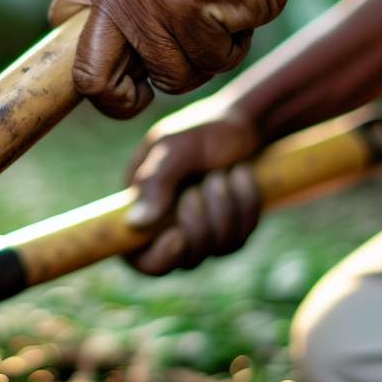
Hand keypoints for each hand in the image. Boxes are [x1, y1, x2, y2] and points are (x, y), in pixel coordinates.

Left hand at [49, 0, 298, 118]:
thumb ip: (120, 18)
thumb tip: (95, 81)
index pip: (61, 29)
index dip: (89, 73)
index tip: (118, 80)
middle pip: (89, 77)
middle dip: (118, 101)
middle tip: (141, 97)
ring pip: (165, 77)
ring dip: (198, 66)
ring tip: (212, 29)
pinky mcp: (185, 5)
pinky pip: (203, 65)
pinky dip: (226, 54)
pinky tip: (231, 20)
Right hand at [122, 94, 264, 275]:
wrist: (244, 122)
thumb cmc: (203, 129)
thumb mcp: (174, 147)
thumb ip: (154, 182)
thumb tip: (135, 223)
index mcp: (141, 207)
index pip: (138, 257)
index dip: (157, 258)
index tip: (176, 236)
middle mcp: (168, 226)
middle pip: (184, 259)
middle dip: (201, 221)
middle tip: (208, 181)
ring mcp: (202, 232)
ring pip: (216, 248)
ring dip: (226, 207)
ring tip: (224, 172)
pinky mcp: (231, 231)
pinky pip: (241, 237)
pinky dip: (245, 204)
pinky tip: (242, 175)